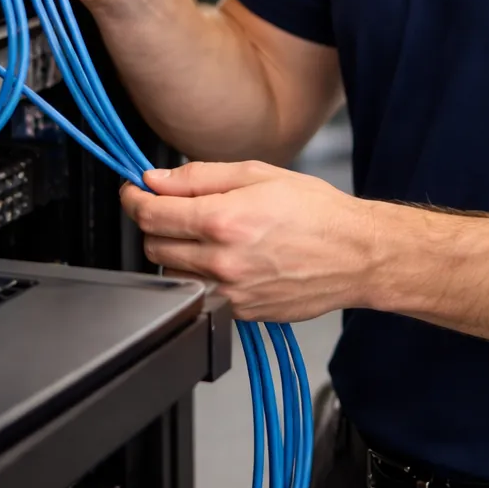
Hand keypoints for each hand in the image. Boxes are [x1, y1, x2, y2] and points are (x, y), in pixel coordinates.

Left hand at [120, 161, 379, 320]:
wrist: (356, 255)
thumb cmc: (317, 211)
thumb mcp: (258, 174)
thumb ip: (200, 176)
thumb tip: (157, 179)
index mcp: (224, 220)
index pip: (151, 214)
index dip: (133, 199)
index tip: (132, 191)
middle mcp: (223, 261)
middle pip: (153, 247)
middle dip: (154, 224)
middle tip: (173, 209)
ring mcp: (231, 293)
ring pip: (172, 274)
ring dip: (176, 252)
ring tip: (206, 234)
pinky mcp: (241, 314)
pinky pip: (201, 293)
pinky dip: (202, 275)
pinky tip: (228, 258)